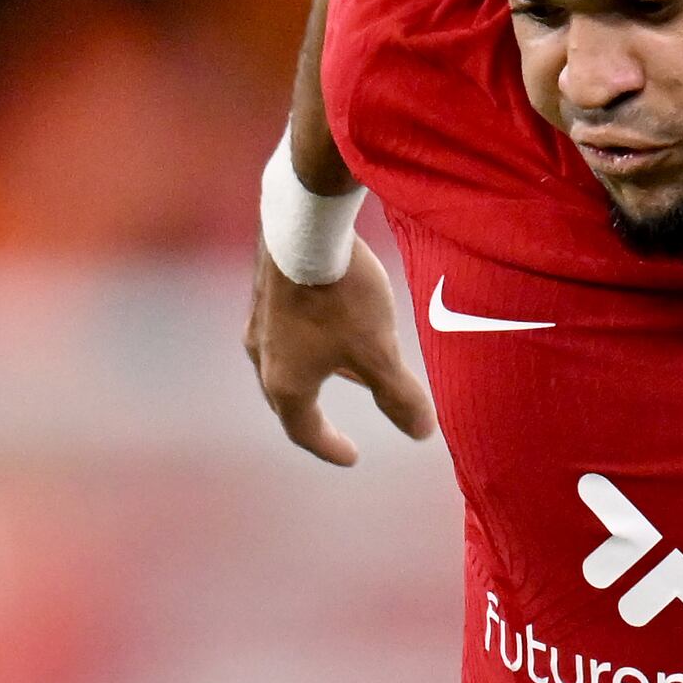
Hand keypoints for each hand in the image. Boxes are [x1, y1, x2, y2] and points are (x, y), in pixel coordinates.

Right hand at [246, 237, 435, 465]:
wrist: (305, 226)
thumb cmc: (341, 295)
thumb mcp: (379, 351)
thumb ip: (400, 395)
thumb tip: (423, 433)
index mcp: (286, 382)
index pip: (304, 430)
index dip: (330, 447)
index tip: (351, 456)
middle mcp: (263, 356)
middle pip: (287, 398)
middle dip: (313, 413)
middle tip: (333, 424)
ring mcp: (259, 320)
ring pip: (285, 360)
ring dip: (314, 373)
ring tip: (346, 370)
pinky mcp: (264, 289)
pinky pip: (285, 330)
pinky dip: (308, 342)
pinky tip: (332, 324)